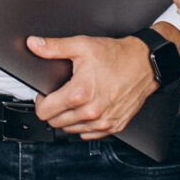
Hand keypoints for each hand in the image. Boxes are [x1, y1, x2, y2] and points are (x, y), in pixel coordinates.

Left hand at [27, 33, 156, 138]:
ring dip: (68, 118)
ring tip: (76, 101)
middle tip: (61, 95)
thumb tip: (33, 44)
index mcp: (79, 94)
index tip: (47, 94)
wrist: (145, 63)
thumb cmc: (116, 55)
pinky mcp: (114, 126)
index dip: (41, 101)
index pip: (44, 112)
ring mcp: (103, 122)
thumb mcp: (82, 46)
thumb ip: (54, 47)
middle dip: (53, 110)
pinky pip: (89, 134)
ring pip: (70, 130)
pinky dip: (84, 125)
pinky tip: (88, 109)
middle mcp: (91, 112)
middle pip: (55, 123)